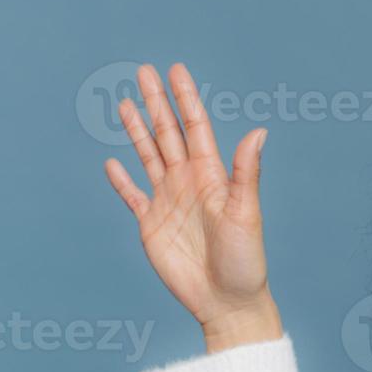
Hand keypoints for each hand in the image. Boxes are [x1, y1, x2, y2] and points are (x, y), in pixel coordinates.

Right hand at [103, 62, 282, 349]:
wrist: (228, 302)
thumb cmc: (245, 261)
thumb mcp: (246, 213)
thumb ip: (246, 172)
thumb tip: (259, 132)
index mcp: (212, 177)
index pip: (196, 128)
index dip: (185, 99)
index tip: (176, 69)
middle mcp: (189, 184)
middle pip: (168, 134)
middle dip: (157, 103)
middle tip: (144, 70)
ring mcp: (168, 203)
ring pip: (149, 157)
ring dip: (137, 131)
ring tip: (124, 102)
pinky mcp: (151, 225)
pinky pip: (132, 197)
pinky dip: (121, 180)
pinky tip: (112, 163)